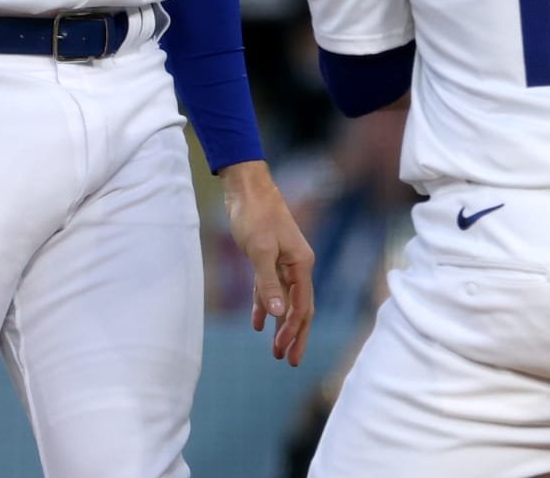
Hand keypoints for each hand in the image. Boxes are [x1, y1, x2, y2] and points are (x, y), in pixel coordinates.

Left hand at [221, 161, 315, 365]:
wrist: (248, 188)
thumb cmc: (256, 216)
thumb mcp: (260, 251)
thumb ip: (268, 284)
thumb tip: (276, 315)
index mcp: (302, 264)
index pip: (302, 306)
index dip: (294, 330)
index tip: (284, 351)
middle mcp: (297, 265)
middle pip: (300, 308)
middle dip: (295, 335)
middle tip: (290, 361)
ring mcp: (284, 262)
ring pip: (285, 301)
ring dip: (280, 325)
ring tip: (276, 351)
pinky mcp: (269, 258)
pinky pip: (270, 289)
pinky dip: (265, 306)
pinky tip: (257, 323)